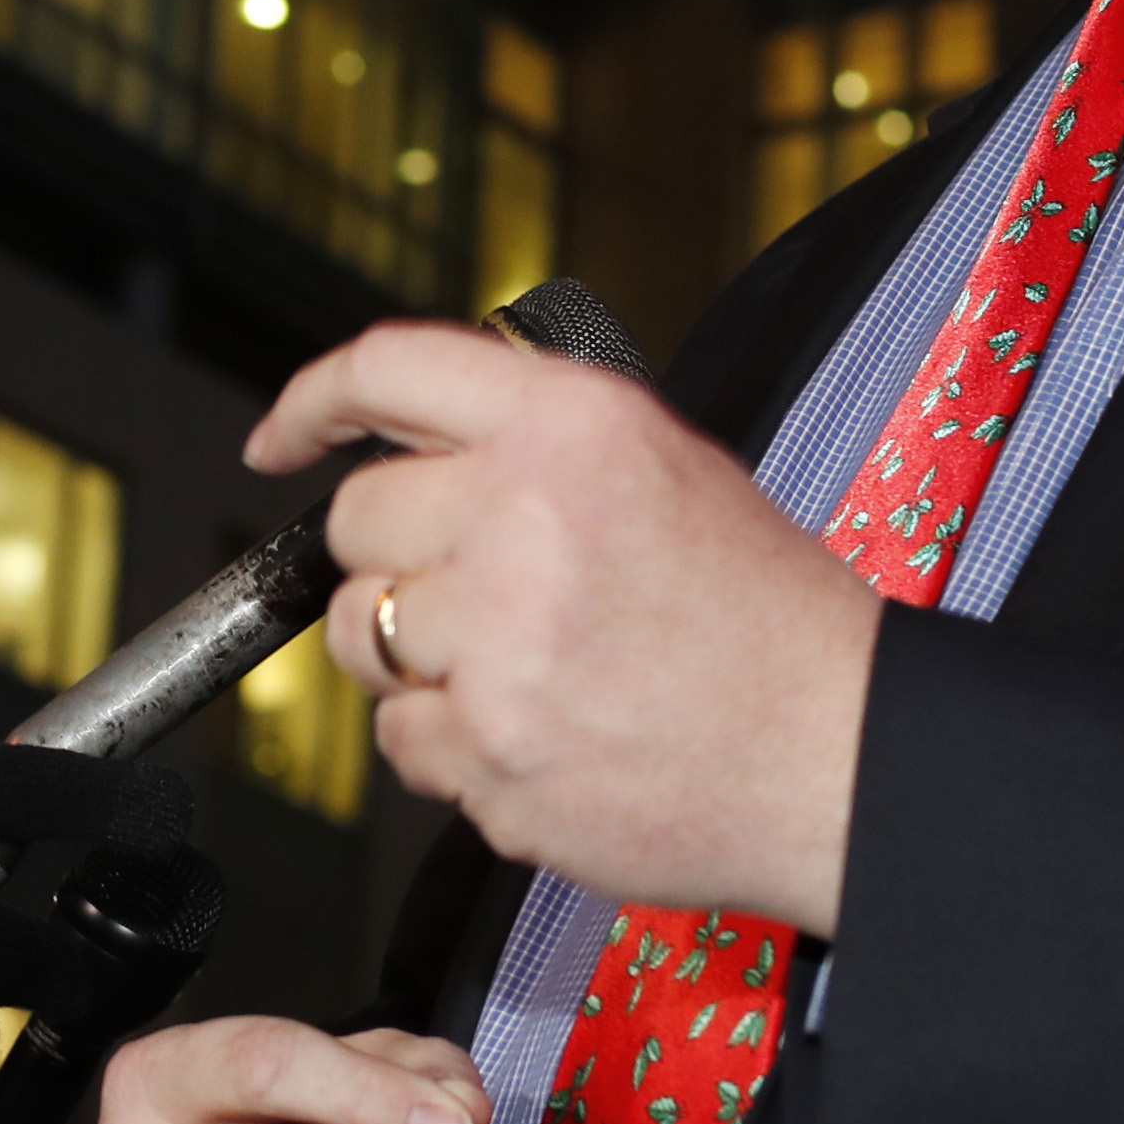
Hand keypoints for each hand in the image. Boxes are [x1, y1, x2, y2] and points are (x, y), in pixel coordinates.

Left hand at [248, 323, 877, 934]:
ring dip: (414, 657)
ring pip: (359, 636)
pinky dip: (452, 746)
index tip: (282, 438)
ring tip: (525, 668)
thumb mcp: (668, 467)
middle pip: (354, 520)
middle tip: (477, 592)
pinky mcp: (487, 752)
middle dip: (394, 558)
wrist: (841, 755)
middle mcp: (521, 518)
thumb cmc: (771, 623)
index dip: (313, 402)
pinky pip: (401, 742)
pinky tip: (541, 730)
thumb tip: (423, 445)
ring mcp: (497, 644)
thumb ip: (537, 441)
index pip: (387, 369)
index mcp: (572, 426)